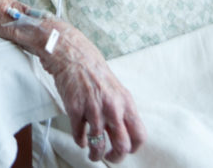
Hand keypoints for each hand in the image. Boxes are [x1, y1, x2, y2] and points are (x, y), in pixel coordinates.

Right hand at [39, 23, 145, 161]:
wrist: (73, 55)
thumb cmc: (95, 71)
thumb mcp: (116, 89)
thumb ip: (122, 110)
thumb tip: (125, 133)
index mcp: (126, 102)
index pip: (139, 135)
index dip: (134, 148)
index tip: (126, 151)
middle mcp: (112, 107)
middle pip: (122, 146)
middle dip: (115, 157)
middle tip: (110, 158)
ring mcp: (93, 109)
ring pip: (98, 145)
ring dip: (95, 154)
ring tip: (92, 154)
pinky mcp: (75, 109)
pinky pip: (80, 136)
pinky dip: (81, 141)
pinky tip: (81, 139)